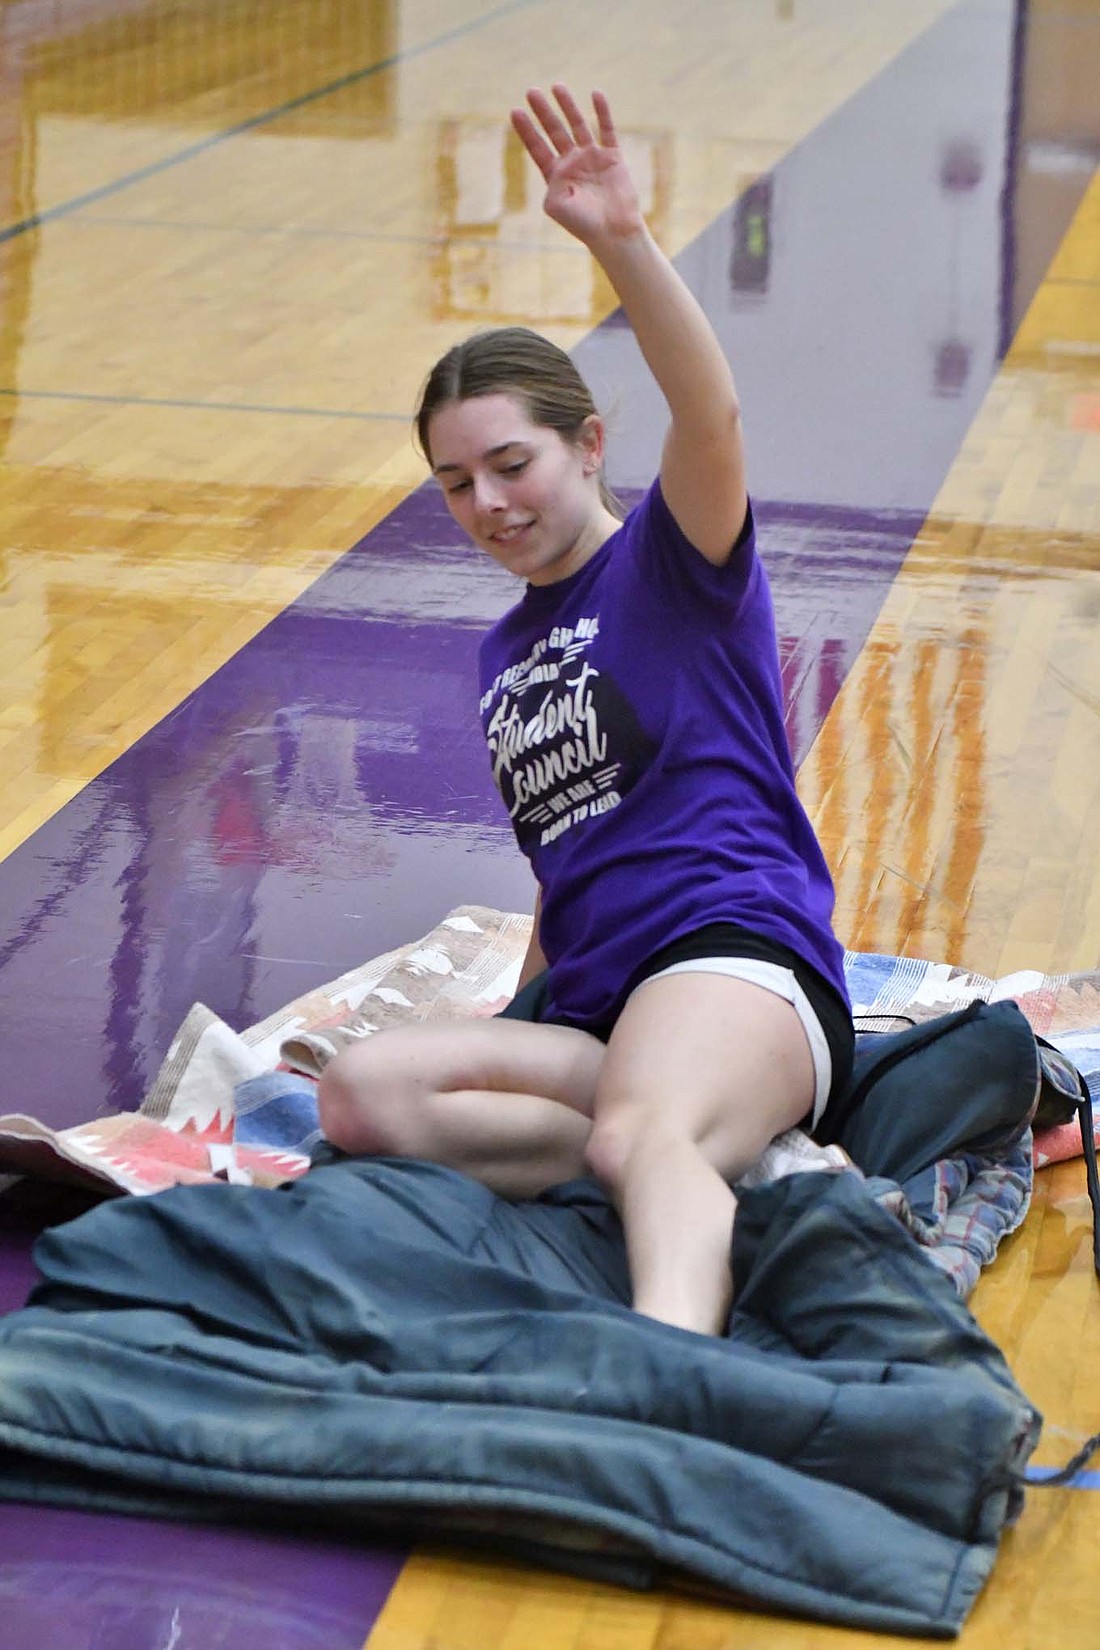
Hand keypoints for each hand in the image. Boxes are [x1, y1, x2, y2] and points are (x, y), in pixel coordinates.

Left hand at [511, 85, 643, 248]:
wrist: (613, 232)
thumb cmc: (583, 224)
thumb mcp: (556, 207)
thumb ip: (548, 185)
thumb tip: (552, 169)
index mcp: (556, 175)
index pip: (537, 148)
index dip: (526, 130)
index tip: (515, 111)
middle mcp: (572, 163)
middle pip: (554, 131)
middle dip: (543, 112)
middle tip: (531, 91)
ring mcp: (592, 158)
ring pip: (578, 125)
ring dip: (567, 106)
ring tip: (557, 86)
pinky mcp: (612, 157)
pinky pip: (607, 130)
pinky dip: (602, 112)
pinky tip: (595, 94)